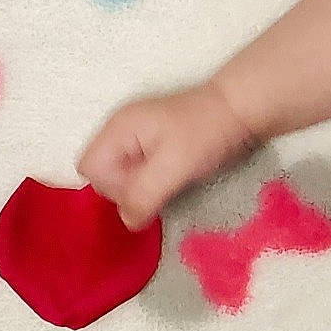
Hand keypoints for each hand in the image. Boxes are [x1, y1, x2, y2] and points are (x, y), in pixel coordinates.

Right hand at [75, 80, 257, 229]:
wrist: (241, 109)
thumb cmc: (206, 132)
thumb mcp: (174, 166)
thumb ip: (144, 194)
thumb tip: (128, 222)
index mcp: (117, 129)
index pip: (89, 169)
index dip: (110, 187)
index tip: (143, 188)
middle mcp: (120, 131)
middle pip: (102, 175)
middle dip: (126, 189)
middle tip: (161, 185)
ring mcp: (136, 138)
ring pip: (121, 177)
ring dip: (141, 188)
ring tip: (170, 180)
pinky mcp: (152, 148)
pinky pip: (138, 173)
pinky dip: (152, 182)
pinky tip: (173, 178)